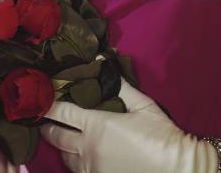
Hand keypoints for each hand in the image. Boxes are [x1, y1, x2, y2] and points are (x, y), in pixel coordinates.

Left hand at [40, 79, 218, 172]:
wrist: (180, 170)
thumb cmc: (161, 135)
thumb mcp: (142, 105)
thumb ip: (120, 84)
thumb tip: (103, 60)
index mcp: (97, 126)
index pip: (63, 112)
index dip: (49, 104)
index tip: (41, 98)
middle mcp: (89, 149)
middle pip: (56, 137)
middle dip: (48, 126)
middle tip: (44, 118)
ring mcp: (93, 169)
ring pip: (65, 158)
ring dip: (61, 146)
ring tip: (60, 136)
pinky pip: (79, 171)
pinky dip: (75, 163)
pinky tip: (79, 157)